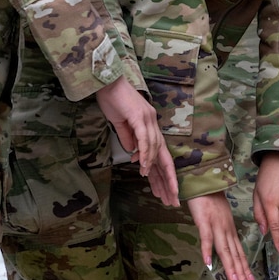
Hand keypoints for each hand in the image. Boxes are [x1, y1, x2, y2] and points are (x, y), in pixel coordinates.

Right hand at [95, 78, 179, 206]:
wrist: (105, 79)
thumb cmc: (112, 99)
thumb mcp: (120, 123)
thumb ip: (128, 138)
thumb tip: (133, 154)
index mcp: (149, 126)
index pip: (160, 154)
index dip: (164, 174)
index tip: (166, 192)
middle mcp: (152, 123)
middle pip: (165, 156)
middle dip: (169, 180)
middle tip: (173, 200)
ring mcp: (148, 119)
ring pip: (156, 150)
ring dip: (157, 170)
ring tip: (159, 189)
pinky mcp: (139, 116)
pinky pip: (144, 139)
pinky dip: (146, 155)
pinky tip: (145, 168)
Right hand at [190, 192, 255, 279]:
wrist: (204, 182)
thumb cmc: (210, 200)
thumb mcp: (219, 218)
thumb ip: (221, 232)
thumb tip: (222, 246)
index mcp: (230, 230)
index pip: (239, 252)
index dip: (244, 267)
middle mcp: (226, 230)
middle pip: (234, 254)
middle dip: (241, 272)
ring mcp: (216, 226)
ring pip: (224, 249)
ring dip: (230, 266)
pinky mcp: (204, 222)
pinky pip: (206, 238)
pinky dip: (207, 251)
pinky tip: (208, 264)